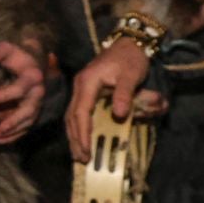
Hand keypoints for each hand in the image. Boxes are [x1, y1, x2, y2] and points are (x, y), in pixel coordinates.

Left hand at [0, 41, 47, 144]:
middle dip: (11, 121)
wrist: (33, 60)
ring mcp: (37, 103)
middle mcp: (38, 92)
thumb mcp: (7, 49)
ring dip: (10, 129)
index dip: (2, 95)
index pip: (18, 89)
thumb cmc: (18, 55)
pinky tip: (0, 141)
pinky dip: (14, 135)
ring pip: (25, 121)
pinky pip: (26, 126)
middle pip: (27, 110)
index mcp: (32, 77)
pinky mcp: (33, 111)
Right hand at [67, 38, 163, 161]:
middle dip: (76, 139)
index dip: (82, 132)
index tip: (86, 149)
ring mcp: (81, 89)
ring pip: (72, 116)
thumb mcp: (131, 75)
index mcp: (88, 82)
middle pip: (72, 117)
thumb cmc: (131, 59)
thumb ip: (124, 94)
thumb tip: (119, 115)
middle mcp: (80, 86)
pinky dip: (78, 128)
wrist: (130, 43)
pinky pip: (78, 113)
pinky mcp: (86, 92)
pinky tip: (81, 139)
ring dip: (74, 136)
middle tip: (82, 159)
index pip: (81, 112)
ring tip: (79, 155)